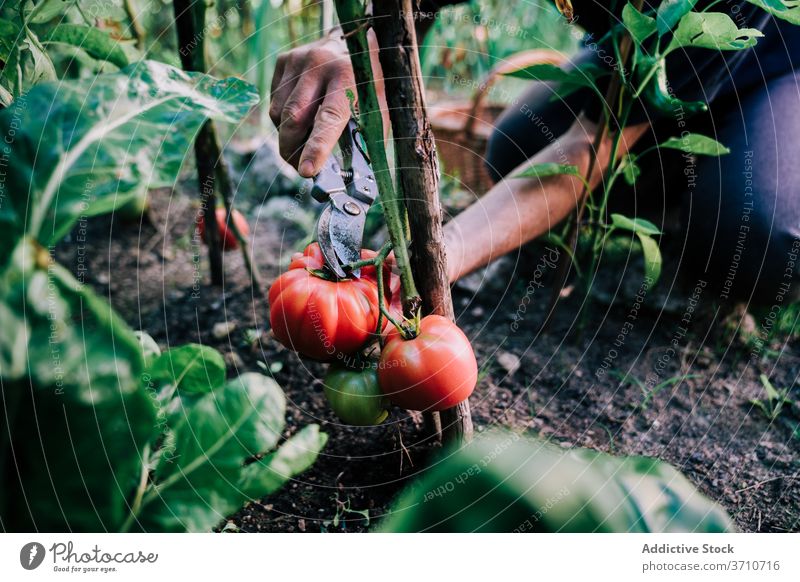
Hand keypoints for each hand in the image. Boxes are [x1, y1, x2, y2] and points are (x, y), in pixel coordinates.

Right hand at [269, 32, 384, 177]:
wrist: (355, 41)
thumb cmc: (368, 84)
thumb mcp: (377, 108)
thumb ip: (365, 137)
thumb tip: (356, 177)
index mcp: (348, 76)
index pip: (328, 118)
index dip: (316, 148)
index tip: (307, 171)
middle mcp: (319, 64)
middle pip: (293, 119)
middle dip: (293, 151)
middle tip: (300, 168)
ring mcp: (298, 60)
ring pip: (279, 114)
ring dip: (288, 136)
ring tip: (304, 141)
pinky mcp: (284, 61)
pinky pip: (274, 102)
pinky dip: (284, 119)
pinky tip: (302, 116)